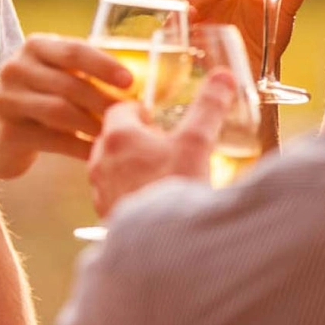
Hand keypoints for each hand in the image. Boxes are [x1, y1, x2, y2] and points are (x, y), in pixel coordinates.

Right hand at [0, 35, 133, 178]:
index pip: (74, 50)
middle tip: (134, 117)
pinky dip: (81, 147)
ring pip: (61, 112)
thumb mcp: (53, 76)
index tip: (130, 82)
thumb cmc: (36, 100)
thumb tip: (136, 87)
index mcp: (35, 47)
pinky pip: (54, 140)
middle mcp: (17, 68)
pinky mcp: (8, 132)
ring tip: (117, 135)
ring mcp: (8, 100)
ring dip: (95, 125)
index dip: (104, 65)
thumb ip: (84, 73)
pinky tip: (98, 153)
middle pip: (70, 84)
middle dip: (106, 102)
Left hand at [87, 69, 235, 217]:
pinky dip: (130, 193)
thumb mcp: (197, 142)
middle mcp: (101, 161)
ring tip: (160, 176)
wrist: (166, 248)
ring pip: (112, 169)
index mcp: (118, 136)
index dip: (139, 113)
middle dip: (136, 141)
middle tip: (163, 150)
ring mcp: (101, 191)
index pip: (119, 110)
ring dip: (131, 168)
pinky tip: (153, 202)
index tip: (156, 120)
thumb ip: (208, 107)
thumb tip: (223, 76)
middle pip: (113, 139)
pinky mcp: (105, 215)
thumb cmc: (177, 189)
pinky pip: (114, 196)